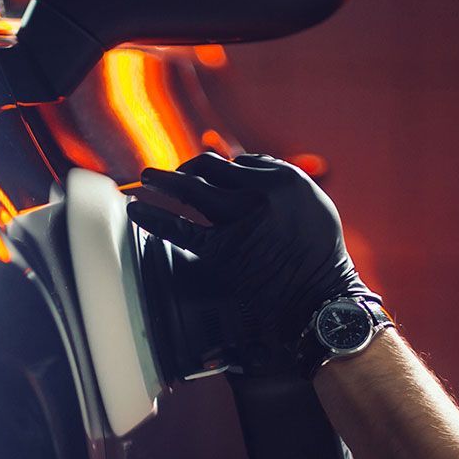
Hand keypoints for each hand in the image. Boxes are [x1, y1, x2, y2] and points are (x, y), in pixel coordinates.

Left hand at [129, 151, 375, 374]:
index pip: (241, 161)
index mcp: (285, 178)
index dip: (221, 169)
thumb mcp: (313, 204)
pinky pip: (180, 227)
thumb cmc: (320, 254)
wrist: (321, 297)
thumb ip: (282, 181)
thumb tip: (244, 167)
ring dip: (163, 181)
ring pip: (191, 188)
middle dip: (187, 168)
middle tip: (171, 174)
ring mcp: (239, 219)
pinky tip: (137, 211)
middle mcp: (260, 192)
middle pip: (211, 167)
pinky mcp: (222, 249)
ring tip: (145, 178)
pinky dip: (154, 217)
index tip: (208, 177)